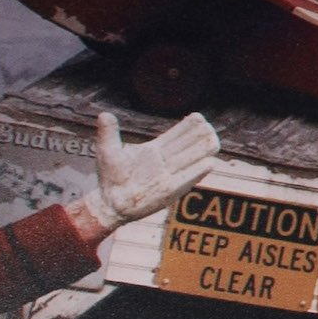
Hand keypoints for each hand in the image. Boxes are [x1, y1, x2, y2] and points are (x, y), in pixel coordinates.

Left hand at [89, 112, 219, 226]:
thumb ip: (108, 133)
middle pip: (190, 143)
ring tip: (213, 140)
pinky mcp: (169, 191)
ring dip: (204, 150)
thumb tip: (104, 114)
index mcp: (156, 149)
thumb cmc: (110, 179)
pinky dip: (198, 171)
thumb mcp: (108, 152)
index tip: (198, 117)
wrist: (109, 204)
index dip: (190, 124)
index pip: (179, 133)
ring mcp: (169, 176)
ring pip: (193, 159)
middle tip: (208, 128)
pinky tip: (210, 163)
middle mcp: (167, 161)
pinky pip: (188, 180)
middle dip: (201, 134)